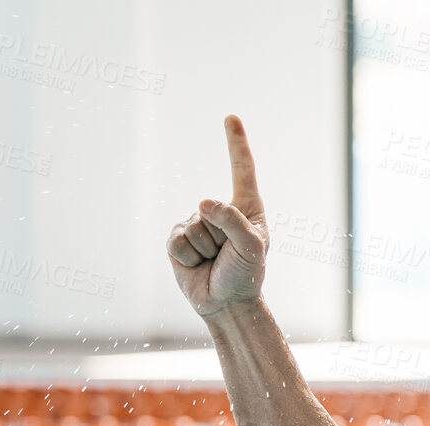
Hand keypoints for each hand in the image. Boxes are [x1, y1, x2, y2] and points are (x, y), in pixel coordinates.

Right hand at [167, 115, 267, 317]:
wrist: (226, 304)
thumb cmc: (246, 275)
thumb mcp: (252, 248)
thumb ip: (232, 222)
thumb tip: (202, 202)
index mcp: (246, 209)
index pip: (241, 170)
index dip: (236, 143)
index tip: (231, 117)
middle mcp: (220, 211)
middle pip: (210, 209)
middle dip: (220, 237)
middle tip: (228, 257)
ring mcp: (196, 223)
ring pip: (192, 226)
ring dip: (204, 249)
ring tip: (214, 262)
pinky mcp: (177, 239)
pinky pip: (176, 240)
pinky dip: (188, 256)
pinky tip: (197, 265)